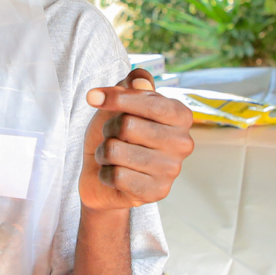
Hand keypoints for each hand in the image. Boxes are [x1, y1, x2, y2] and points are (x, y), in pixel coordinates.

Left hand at [78, 68, 195, 212]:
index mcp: (181, 115)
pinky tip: (113, 175)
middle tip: (111, 136)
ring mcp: (172, 170)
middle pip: (127, 125)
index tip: (92, 97)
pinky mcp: (157, 192)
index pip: (148, 101)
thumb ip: (131, 85)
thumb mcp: (119, 103)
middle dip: (108, 129)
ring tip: (111, 156)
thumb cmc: (115, 134)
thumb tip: (139, 81)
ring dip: (104, 153)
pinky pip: (116, 176)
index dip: (116, 97)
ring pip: (116, 151)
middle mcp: (183, 143)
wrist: (102, 174)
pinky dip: (105, 174)